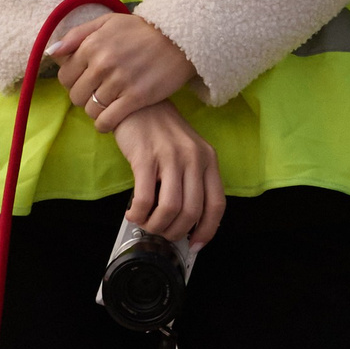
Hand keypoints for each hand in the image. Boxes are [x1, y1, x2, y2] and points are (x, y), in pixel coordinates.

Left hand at [51, 12, 195, 132]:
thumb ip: (77, 35)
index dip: (73, 81)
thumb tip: (51, 52)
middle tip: (96, 93)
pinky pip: (107, 120)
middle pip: (76, 95)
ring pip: (91, 109)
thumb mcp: (108, 22)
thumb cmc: (142, 29)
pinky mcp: (137, 98)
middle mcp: (103, 64)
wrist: (181, 38)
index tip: (85, 81)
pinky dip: (104, 124)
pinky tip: (109, 120)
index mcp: (92, 45)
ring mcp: (120, 82)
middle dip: (83, 96)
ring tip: (106, 104)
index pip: (65, 76)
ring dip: (95, 110)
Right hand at [112, 103, 224, 246]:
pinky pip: (145, 199)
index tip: (195, 245)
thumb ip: (192, 180)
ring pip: (170, 209)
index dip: (207, 231)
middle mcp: (194, 158)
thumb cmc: (161, 132)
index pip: (216, 205)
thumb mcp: (187, 153)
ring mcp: (171, 157)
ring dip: (156, 225)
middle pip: (192, 212)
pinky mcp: (145, 158)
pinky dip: (138, 214)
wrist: (138, 104)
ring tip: (145, 222)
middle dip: (175, 232)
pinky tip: (133, 212)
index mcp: (209, 159)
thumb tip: (186, 220)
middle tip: (161, 232)